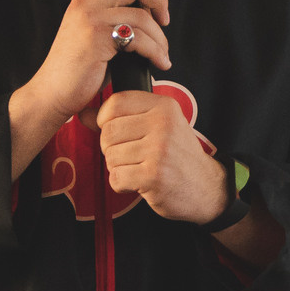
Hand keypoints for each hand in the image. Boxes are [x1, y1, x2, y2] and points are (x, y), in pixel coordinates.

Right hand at [23, 0, 170, 124]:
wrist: (52, 92)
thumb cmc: (74, 68)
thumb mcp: (86, 33)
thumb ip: (108, 16)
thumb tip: (144, 13)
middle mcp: (84, 4)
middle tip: (164, 18)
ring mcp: (90, 20)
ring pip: (141, 15)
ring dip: (160, 37)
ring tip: (161, 53)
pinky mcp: (98, 39)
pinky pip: (139, 38)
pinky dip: (155, 51)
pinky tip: (157, 61)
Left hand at [95, 91, 227, 222]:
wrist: (206, 187)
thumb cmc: (177, 156)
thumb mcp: (156, 127)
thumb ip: (120, 118)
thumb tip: (83, 113)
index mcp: (164, 107)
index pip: (115, 103)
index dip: (105, 120)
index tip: (116, 133)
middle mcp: (163, 125)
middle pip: (108, 132)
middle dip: (111, 148)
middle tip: (130, 156)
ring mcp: (159, 151)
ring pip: (110, 157)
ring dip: (118, 168)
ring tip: (138, 169)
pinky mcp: (154, 176)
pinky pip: (116, 178)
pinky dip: (122, 184)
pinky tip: (138, 183)